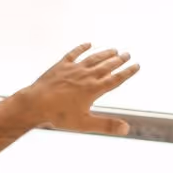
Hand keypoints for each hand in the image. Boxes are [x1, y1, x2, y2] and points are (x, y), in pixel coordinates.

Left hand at [15, 44, 140, 136]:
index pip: (116, 79)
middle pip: (106, 65)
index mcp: (93, 89)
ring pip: (93, 58)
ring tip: (114, 50)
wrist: (35, 104)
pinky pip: (74, 53)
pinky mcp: (61, 66)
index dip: (127, 72)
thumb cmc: (59, 116)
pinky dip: (82, 48)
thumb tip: (126, 129)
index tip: (137, 65)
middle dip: (119, 60)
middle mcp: (86, 76)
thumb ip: (106, 125)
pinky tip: (88, 44)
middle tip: (127, 54)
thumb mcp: (85, 124)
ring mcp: (73, 69)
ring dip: (104, 53)